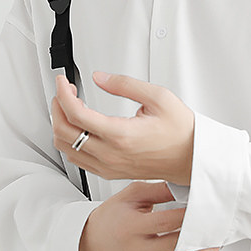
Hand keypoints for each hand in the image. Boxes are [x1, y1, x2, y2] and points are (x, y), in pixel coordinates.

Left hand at [51, 72, 194, 184]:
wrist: (192, 158)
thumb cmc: (181, 131)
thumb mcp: (158, 97)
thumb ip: (125, 85)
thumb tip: (100, 78)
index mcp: (121, 135)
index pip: (76, 114)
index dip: (63, 93)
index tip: (63, 81)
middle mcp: (111, 154)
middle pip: (64, 131)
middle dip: (58, 106)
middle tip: (65, 91)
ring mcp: (108, 166)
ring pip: (66, 148)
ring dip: (61, 124)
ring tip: (70, 106)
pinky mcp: (110, 172)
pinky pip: (78, 159)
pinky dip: (70, 141)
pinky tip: (78, 128)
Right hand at [80, 180, 218, 250]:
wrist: (91, 243)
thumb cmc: (111, 218)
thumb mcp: (130, 195)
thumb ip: (158, 189)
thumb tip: (185, 185)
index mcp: (132, 227)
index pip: (168, 221)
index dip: (190, 214)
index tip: (204, 205)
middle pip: (179, 245)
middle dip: (203, 233)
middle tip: (216, 222)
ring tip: (215, 239)